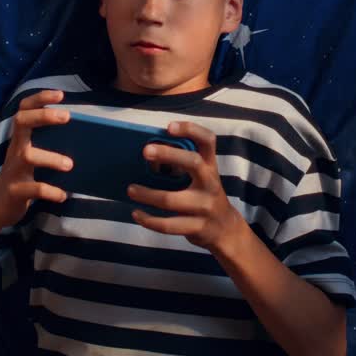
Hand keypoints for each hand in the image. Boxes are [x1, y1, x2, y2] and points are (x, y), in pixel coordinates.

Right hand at [0, 90, 73, 227]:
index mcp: (21, 140)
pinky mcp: (15, 191)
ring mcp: (13, 170)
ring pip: (29, 156)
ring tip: (70, 165)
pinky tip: (62, 195)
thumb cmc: (21, 178)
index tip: (60, 94)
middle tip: (66, 116)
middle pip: (21, 122)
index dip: (39, 98)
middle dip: (43, 115)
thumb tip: (83, 139)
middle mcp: (15, 150)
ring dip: (51, 158)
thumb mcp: (30, 159)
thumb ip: (47, 147)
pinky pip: (33, 188)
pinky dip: (50, 191)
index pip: (24, 110)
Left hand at [127, 121, 241, 251]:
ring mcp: (205, 207)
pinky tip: (136, 213)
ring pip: (171, 199)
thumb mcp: (201, 178)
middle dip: (169, 154)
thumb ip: (182, 166)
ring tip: (131, 189)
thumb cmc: (204, 197)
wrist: (225, 229)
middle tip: (145, 151)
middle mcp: (211, 183)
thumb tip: (149, 157)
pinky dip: (149, 220)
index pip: (208, 140)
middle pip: (193, 162)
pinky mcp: (197, 227)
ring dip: (148, 194)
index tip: (169, 127)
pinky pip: (168, 225)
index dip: (191, 130)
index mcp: (210, 167)